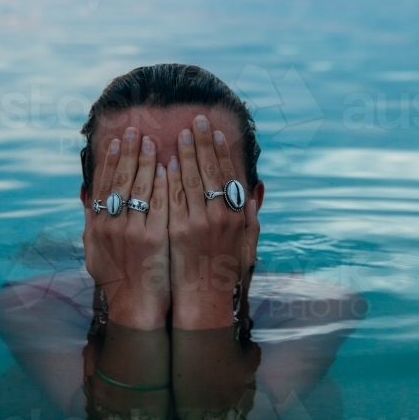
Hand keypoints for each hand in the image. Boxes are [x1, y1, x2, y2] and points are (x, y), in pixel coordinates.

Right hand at [83, 126, 169, 328]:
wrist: (136, 307)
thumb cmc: (117, 282)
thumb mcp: (94, 252)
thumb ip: (91, 224)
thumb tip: (87, 201)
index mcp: (98, 226)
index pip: (105, 184)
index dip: (111, 160)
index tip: (118, 140)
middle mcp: (112, 225)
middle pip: (121, 179)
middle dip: (129, 152)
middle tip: (137, 130)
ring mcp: (133, 230)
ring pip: (140, 186)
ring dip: (147, 161)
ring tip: (154, 140)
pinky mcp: (154, 238)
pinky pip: (159, 203)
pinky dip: (163, 183)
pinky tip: (169, 166)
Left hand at [167, 115, 259, 328]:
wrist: (204, 299)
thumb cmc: (225, 274)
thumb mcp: (247, 247)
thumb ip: (250, 220)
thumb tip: (252, 195)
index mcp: (235, 216)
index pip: (227, 175)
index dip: (221, 151)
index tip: (216, 132)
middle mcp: (218, 216)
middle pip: (209, 171)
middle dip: (202, 143)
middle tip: (196, 120)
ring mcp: (197, 223)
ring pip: (190, 180)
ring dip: (185, 154)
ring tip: (180, 133)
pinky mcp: (177, 231)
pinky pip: (172, 198)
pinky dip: (170, 178)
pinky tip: (166, 161)